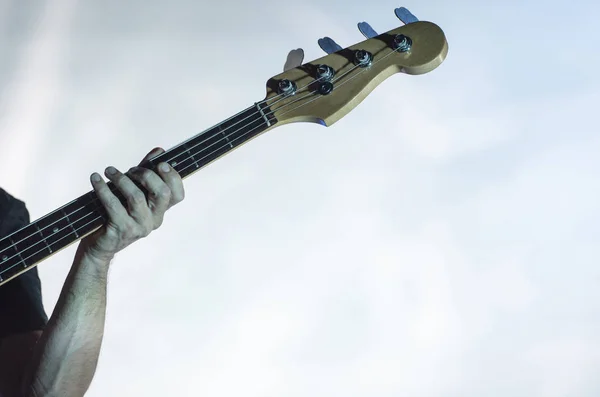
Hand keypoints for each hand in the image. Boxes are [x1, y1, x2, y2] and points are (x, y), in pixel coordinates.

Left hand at [80, 147, 184, 262]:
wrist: (99, 244)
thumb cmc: (117, 213)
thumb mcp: (133, 190)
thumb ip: (146, 171)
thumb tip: (159, 150)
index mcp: (161, 210)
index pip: (178, 195)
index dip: (173, 177)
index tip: (161, 164)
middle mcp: (155, 219)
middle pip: (162, 193)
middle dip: (146, 175)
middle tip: (130, 170)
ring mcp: (140, 226)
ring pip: (137, 196)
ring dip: (121, 179)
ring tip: (108, 170)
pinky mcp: (122, 230)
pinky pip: (113, 205)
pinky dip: (103, 188)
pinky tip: (95, 179)